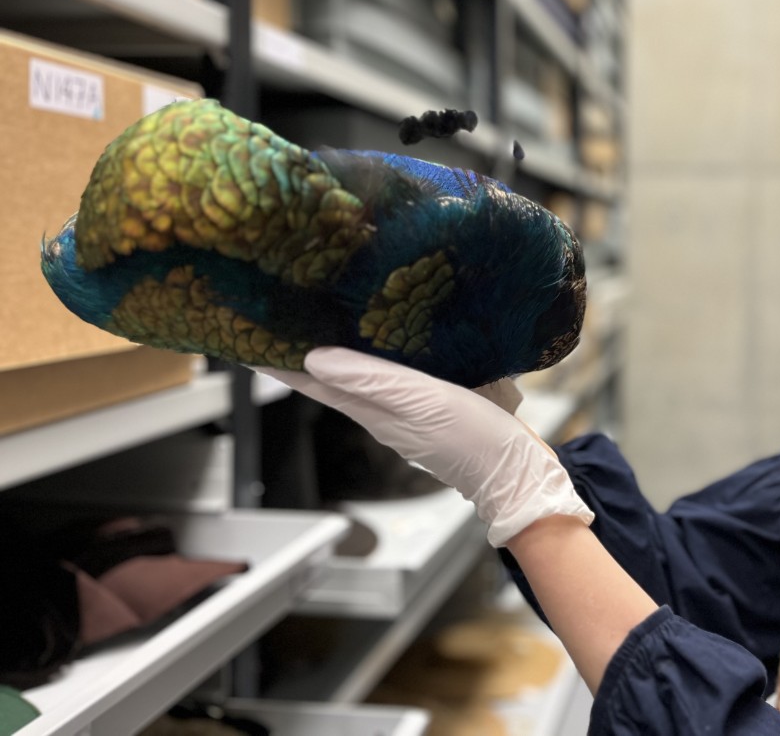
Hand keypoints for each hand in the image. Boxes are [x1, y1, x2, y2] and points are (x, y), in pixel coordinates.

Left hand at [260, 347, 592, 546]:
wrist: (519, 474)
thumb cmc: (473, 441)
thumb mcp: (421, 404)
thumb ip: (372, 381)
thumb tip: (313, 359)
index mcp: (376, 412)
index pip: (314, 383)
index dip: (280, 362)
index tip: (248, 336)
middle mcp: (386, 414)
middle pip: (333, 380)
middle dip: (306, 352)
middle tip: (283, 316)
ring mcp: (411, 413)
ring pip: (365, 378)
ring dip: (342, 353)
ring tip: (325, 320)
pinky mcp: (437, 408)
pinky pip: (397, 378)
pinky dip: (382, 358)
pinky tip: (390, 342)